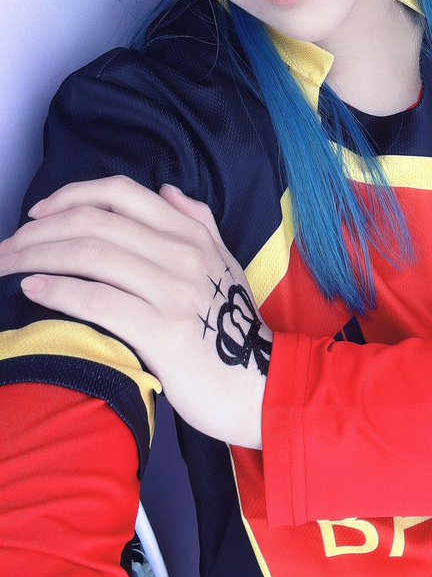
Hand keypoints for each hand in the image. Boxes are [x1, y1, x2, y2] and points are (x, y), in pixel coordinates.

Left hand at [0, 177, 271, 447]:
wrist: (261, 385)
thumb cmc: (234, 327)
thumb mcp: (224, 263)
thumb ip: (197, 221)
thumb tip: (166, 190)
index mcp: (192, 233)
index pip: (122, 194)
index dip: (72, 195)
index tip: (38, 212)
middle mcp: (181, 254)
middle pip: (95, 223)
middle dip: (40, 230)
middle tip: (7, 245)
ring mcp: (172, 292)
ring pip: (91, 256)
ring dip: (38, 256)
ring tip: (9, 265)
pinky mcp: (161, 332)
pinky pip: (98, 300)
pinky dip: (58, 289)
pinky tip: (33, 289)